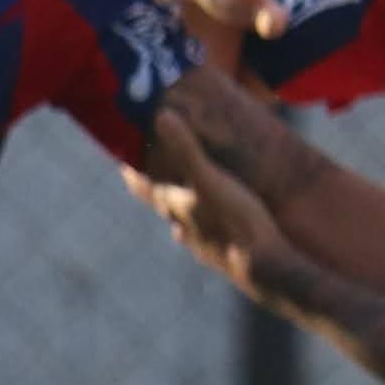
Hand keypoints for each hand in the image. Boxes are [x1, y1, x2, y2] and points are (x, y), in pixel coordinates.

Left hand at [121, 112, 291, 295]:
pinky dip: (200, 236)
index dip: (134, 176)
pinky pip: (205, 244)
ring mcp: (202, 244)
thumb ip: (185, 150)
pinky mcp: (222, 258)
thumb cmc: (233, 219)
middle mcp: (183, 225)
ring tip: (172, 213)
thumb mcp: (210, 178)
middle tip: (145, 183)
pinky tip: (206, 240)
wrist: (262, 268)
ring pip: (181, 227)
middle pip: (162, 206)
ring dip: (175, 217)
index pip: (146, 187)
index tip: (123, 166)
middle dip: (154, 192)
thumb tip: (161, 116)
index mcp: (175, 205)